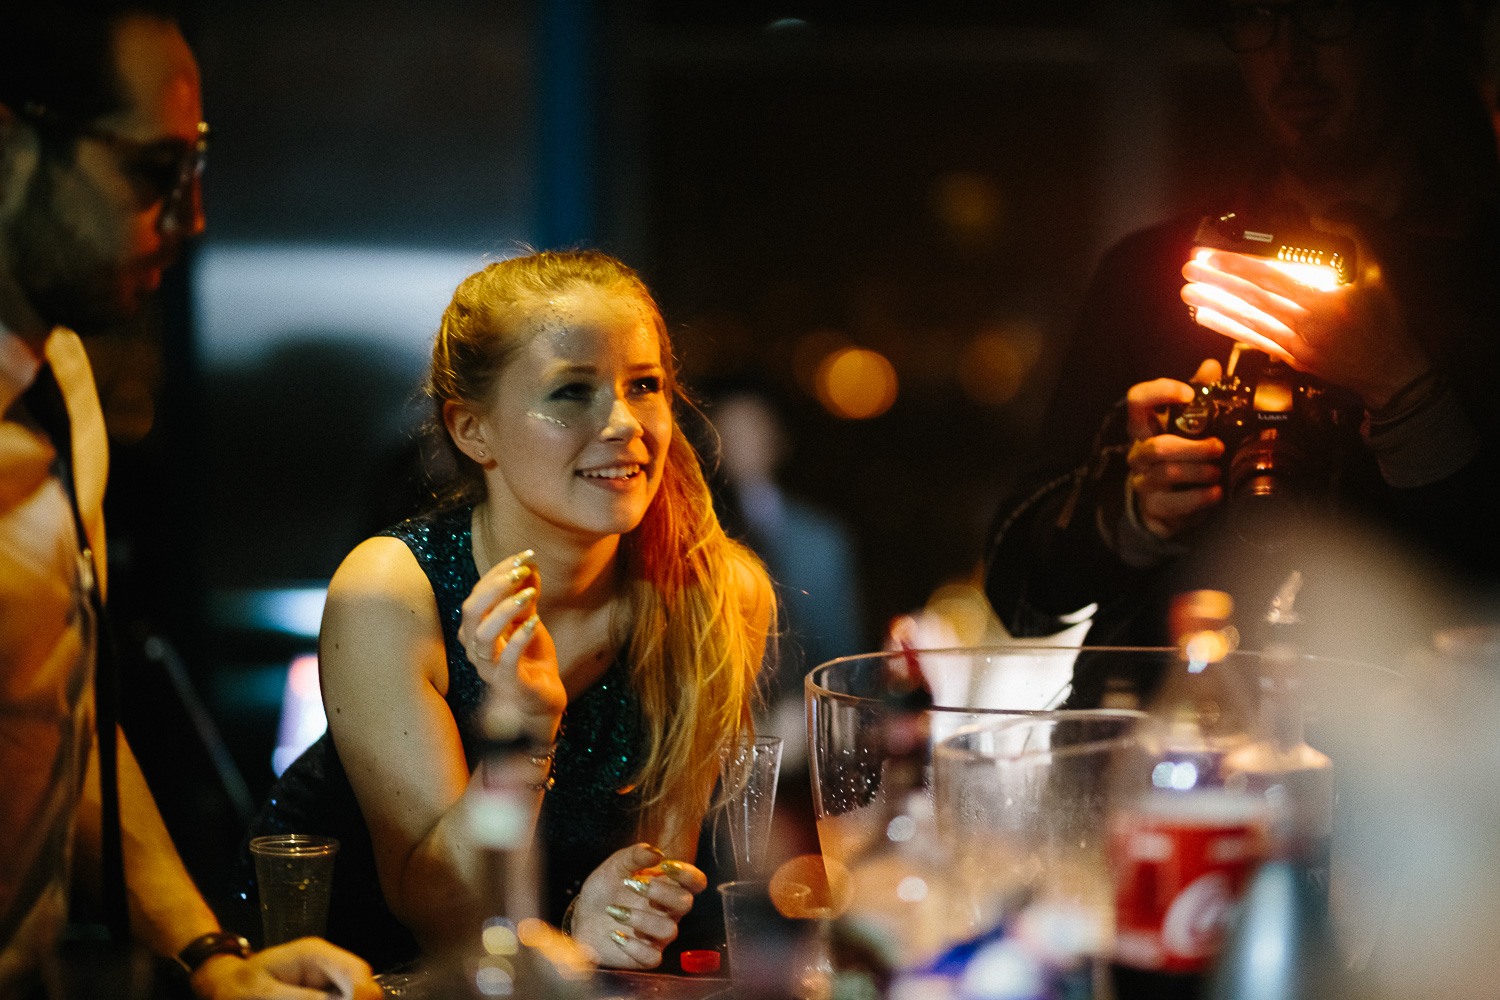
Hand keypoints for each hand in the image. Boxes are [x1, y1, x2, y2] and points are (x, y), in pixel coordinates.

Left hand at [190, 938, 379, 999]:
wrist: (224, 984)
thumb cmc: (237, 986)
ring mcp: (327, 979)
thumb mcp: (261, 993)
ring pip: (354, 996)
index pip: (357, 972)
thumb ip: (300, 998)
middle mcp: (328, 964)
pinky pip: (339, 998)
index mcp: (315, 955)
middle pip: (362, 986)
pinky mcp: (322, 992)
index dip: (361, 996)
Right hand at [458, 549, 566, 741]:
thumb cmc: (531, 659)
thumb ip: (526, 596)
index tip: (525, 555)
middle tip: (523, 571)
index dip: (498, 571)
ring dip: (504, 610)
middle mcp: (477, 649)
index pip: (477, 594)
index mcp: (476, 631)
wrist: (544, 699)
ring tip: (529, 594)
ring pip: (482, 636)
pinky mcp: (509, 684)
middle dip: (496, 586)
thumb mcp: (529, 620)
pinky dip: (518, 638)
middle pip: (471, 611)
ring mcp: (490, 668)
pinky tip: (534, 622)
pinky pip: (506, 661)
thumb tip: (530, 564)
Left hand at [570, 844, 706, 968]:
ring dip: (641, 919)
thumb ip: (636, 855)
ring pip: (669, 930)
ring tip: (614, 911)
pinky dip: (634, 947)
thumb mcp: (616, 865)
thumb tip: (657, 854)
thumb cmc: (605, 889)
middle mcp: (667, 911)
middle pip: (685, 903)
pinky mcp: (644, 956)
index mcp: (667, 886)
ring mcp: (657, 935)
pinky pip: (652, 957)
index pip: (696, 882)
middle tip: (632, 885)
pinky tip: (615, 936)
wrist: (582, 917)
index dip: (688, 874)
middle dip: (661, 892)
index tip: (666, 866)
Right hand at [1124, 359, 1224, 539]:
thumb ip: (1199, 395)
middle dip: (1193, 447)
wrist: (1167, 504)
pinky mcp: (1153, 506)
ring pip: (1169, 473)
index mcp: (1144, 427)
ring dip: (1200, 471)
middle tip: (1218, 447)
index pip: (1137, 400)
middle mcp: (1138, 452)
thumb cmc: (1179, 457)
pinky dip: (1200, 497)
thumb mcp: (1188, 425)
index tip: (1189, 394)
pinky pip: (1175, 502)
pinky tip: (1215, 492)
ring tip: (1217, 472)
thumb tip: (1211, 366)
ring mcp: (1143, 481)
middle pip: (1157, 446)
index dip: (1161, 392)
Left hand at [1180, 243, 1428, 408]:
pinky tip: (1206, 317)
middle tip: (1188, 269)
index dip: (1238, 266)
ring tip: (1187, 293)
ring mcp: (1295, 345)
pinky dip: (1228, 328)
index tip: (1212, 256)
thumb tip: (1332, 212)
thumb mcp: (1382, 272)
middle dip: (1217, 283)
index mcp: (1324, 302)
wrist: (1392, 373)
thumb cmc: (1386, 321)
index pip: (1272, 279)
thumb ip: (1360, 234)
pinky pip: (1254, 340)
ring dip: (1215, 306)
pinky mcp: (1291, 359)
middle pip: (1252, 300)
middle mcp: (1305, 325)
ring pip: (1248, 322)